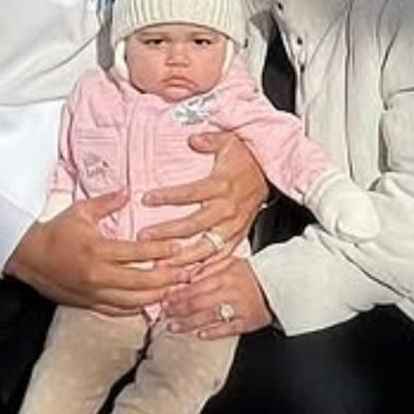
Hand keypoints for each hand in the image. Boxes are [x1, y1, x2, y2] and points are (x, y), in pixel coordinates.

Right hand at [5, 191, 182, 312]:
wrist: (28, 256)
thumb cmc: (55, 232)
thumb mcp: (80, 211)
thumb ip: (106, 202)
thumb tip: (127, 192)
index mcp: (97, 249)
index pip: (136, 252)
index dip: (160, 251)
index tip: (177, 249)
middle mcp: (97, 274)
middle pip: (140, 282)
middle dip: (165, 279)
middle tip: (184, 274)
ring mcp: (92, 292)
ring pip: (131, 301)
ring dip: (155, 297)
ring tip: (173, 291)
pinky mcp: (87, 303)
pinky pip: (116, 310)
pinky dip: (135, 309)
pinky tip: (149, 304)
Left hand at [139, 130, 267, 269]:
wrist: (269, 174)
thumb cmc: (245, 159)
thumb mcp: (230, 141)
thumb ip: (211, 140)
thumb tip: (194, 138)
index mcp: (222, 186)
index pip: (191, 192)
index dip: (168, 196)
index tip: (146, 199)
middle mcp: (227, 209)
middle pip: (194, 224)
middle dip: (168, 233)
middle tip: (145, 238)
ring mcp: (233, 225)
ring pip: (206, 246)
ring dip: (183, 257)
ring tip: (162, 265)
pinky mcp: (238, 236)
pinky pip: (222, 255)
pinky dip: (206, 267)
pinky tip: (189, 275)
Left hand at [164, 256, 271, 338]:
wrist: (280, 286)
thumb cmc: (253, 275)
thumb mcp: (230, 263)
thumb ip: (209, 268)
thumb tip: (187, 275)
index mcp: (224, 276)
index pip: (195, 286)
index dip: (178, 294)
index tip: (165, 299)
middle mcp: (230, 291)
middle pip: (197, 302)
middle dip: (178, 309)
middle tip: (164, 314)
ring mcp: (238, 308)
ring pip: (208, 316)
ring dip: (188, 323)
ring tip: (173, 327)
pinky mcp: (247, 322)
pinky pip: (227, 328)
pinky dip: (212, 332)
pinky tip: (199, 334)